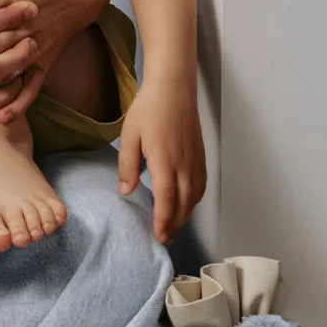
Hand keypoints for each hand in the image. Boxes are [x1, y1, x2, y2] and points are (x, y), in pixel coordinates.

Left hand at [116, 81, 204, 242]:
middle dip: (175, 224)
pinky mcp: (201, 155)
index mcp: (165, 161)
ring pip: (195, 196)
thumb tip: (125, 192)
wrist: (174, 88)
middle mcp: (184, 164)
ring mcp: (196, 160)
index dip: (164, 220)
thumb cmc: (149, 109)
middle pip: (184, 203)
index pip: (167, 199)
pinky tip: (186, 204)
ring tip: (173, 227)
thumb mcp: (130, 136)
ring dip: (186, 214)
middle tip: (164, 238)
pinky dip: (195, 200)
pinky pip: (201, 184)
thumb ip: (127, 166)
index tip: (159, 236)